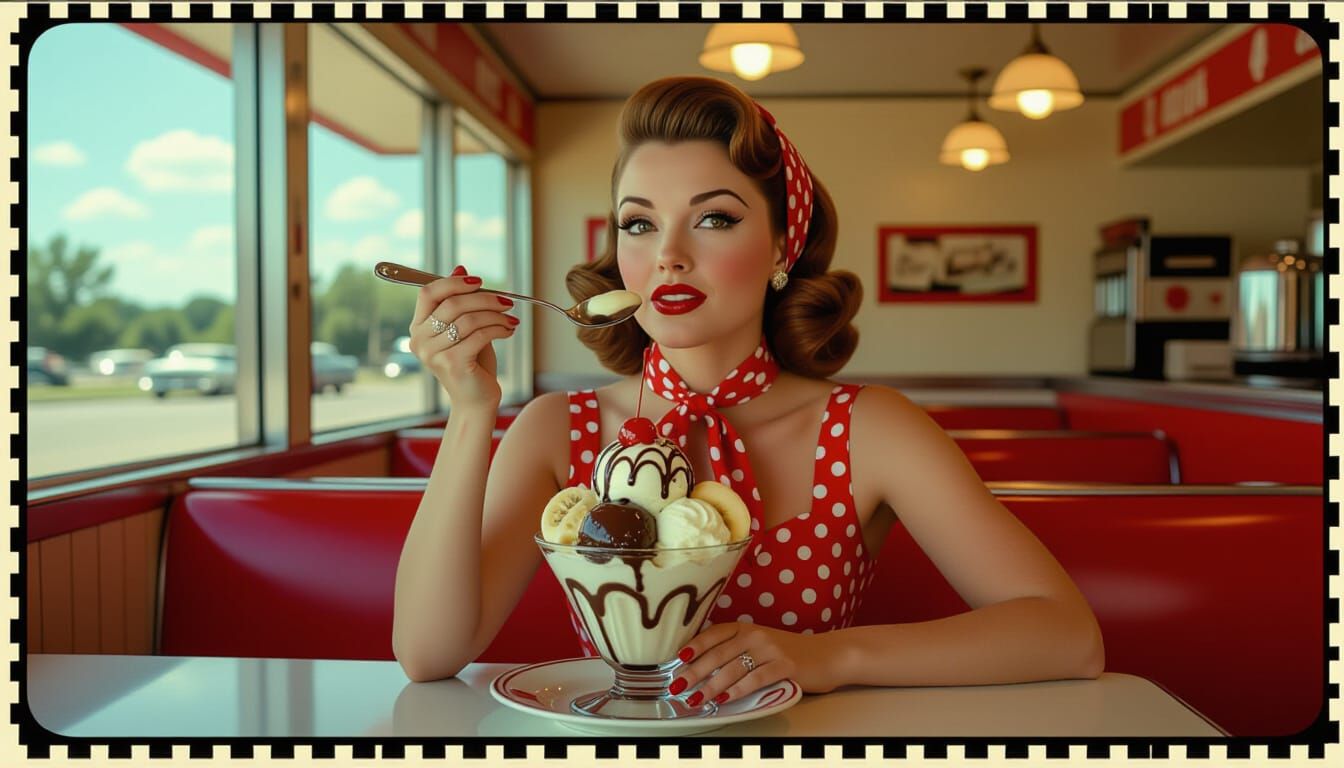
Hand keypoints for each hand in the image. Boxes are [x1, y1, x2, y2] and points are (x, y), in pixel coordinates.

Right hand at [409, 265, 518, 409]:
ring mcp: (433, 354)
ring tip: (510, 318)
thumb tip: (461, 268)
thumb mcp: (466, 326)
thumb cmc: (472, 362)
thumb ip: (460, 300)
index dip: (453, 282)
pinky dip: (499, 329)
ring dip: (495, 315)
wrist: (476, 399)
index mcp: (418, 327)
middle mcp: (419, 340)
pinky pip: (479, 335)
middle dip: (484, 299)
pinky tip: (509, 331)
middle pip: (452, 304)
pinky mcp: (452, 364)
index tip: (479, 281)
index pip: (428, 293)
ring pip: (468, 319)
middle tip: (506, 301)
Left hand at [668, 622, 839, 706]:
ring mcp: (771, 649)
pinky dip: (739, 690)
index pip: (714, 634)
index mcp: (746, 627)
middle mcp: (756, 635)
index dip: (695, 645)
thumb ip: (736, 650)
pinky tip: (726, 699)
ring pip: (734, 669)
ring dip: (712, 686)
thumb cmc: (789, 652)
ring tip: (697, 699)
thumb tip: (702, 667)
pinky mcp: (785, 665)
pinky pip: (756, 679)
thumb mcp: (760, 643)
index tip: (678, 658)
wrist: (828, 654)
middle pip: (719, 654)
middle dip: (695, 672)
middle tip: (678, 686)